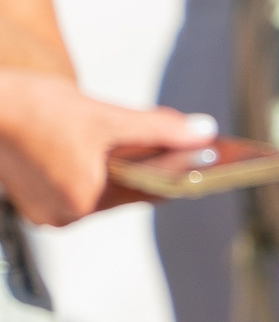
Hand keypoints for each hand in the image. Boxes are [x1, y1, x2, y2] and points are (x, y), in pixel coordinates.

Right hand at [0, 71, 214, 225]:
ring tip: (137, 142)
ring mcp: (44, 210)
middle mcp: (64, 215)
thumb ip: (158, 128)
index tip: (206, 159)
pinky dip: (89, 169)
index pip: (150, 192)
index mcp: (84, 202)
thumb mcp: (104, 116)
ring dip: (116, 168)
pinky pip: (75, 185)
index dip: (180, 173)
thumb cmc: (32, 106)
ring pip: (99, 188)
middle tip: (178, 143)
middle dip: (147, 167)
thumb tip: (205, 132)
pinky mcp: (29, 198)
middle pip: (124, 190)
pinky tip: (97, 147)